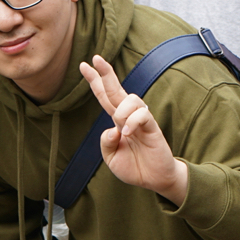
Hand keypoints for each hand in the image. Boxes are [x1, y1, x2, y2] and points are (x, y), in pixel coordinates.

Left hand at [79, 55, 188, 204]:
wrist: (155, 180)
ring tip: (122, 132)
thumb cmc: (134, 167)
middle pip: (116, 90)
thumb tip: (111, 129)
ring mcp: (141, 120)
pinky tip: (127, 134)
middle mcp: (128, 116)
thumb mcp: (111, 158)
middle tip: (96, 58)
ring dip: (122, 111)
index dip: (95, 81)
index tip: (84, 66)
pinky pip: (142, 115)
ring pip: (130, 99)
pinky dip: (132, 122)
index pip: (105, 96)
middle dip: (106, 74)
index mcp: (117, 121)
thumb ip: (105, 143)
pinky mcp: (152, 127)